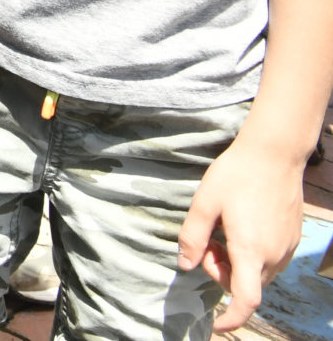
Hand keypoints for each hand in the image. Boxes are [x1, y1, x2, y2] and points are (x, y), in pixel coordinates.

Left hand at [178, 132, 306, 330]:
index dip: (231, 319)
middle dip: (220, 271)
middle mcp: (274, 256)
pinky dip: (250, 253)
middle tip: (208, 240)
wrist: (274, 155)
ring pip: (257, 273)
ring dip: (235, 262)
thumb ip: (192, 238)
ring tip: (224, 228)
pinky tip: (241, 225)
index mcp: (250, 251)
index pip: (246, 301)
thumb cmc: (236, 176)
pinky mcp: (292, 238)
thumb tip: (184, 266)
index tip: (216, 325)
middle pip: (245, 285)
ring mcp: (287, 248)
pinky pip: (268, 259)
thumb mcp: (204, 204)